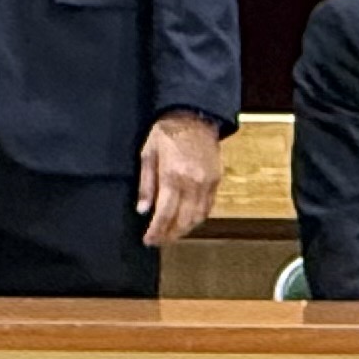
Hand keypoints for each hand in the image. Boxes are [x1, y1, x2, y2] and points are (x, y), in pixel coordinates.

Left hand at [136, 111, 223, 245]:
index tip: (148, 240)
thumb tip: (143, 210)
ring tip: (171, 235)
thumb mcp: (148, 154)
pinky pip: (208, 208)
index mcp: (172, 175)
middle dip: (169, 235)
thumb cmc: (168, 132)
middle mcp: (192, 182)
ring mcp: (207, 183)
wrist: (194, 117)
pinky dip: (197, 219)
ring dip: (184, 230)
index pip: (164, 213)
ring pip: (197, 217)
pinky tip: (187, 222)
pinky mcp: (215, 181)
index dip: (156, 231)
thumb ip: (146, 184)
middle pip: (182, 220)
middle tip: (158, 241)